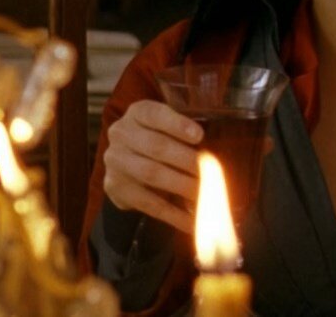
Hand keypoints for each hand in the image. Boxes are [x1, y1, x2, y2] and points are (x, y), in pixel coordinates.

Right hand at [101, 100, 202, 233]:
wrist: (125, 164)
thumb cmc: (156, 141)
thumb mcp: (166, 128)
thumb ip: (187, 135)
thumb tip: (220, 156)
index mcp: (137, 113)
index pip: (153, 114)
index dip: (176, 124)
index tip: (199, 135)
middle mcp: (121, 133)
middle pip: (156, 146)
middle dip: (188, 161)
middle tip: (213, 173)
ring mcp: (116, 161)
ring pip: (152, 174)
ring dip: (183, 186)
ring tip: (207, 195)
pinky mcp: (116, 187)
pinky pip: (148, 203)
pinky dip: (173, 214)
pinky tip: (192, 221)